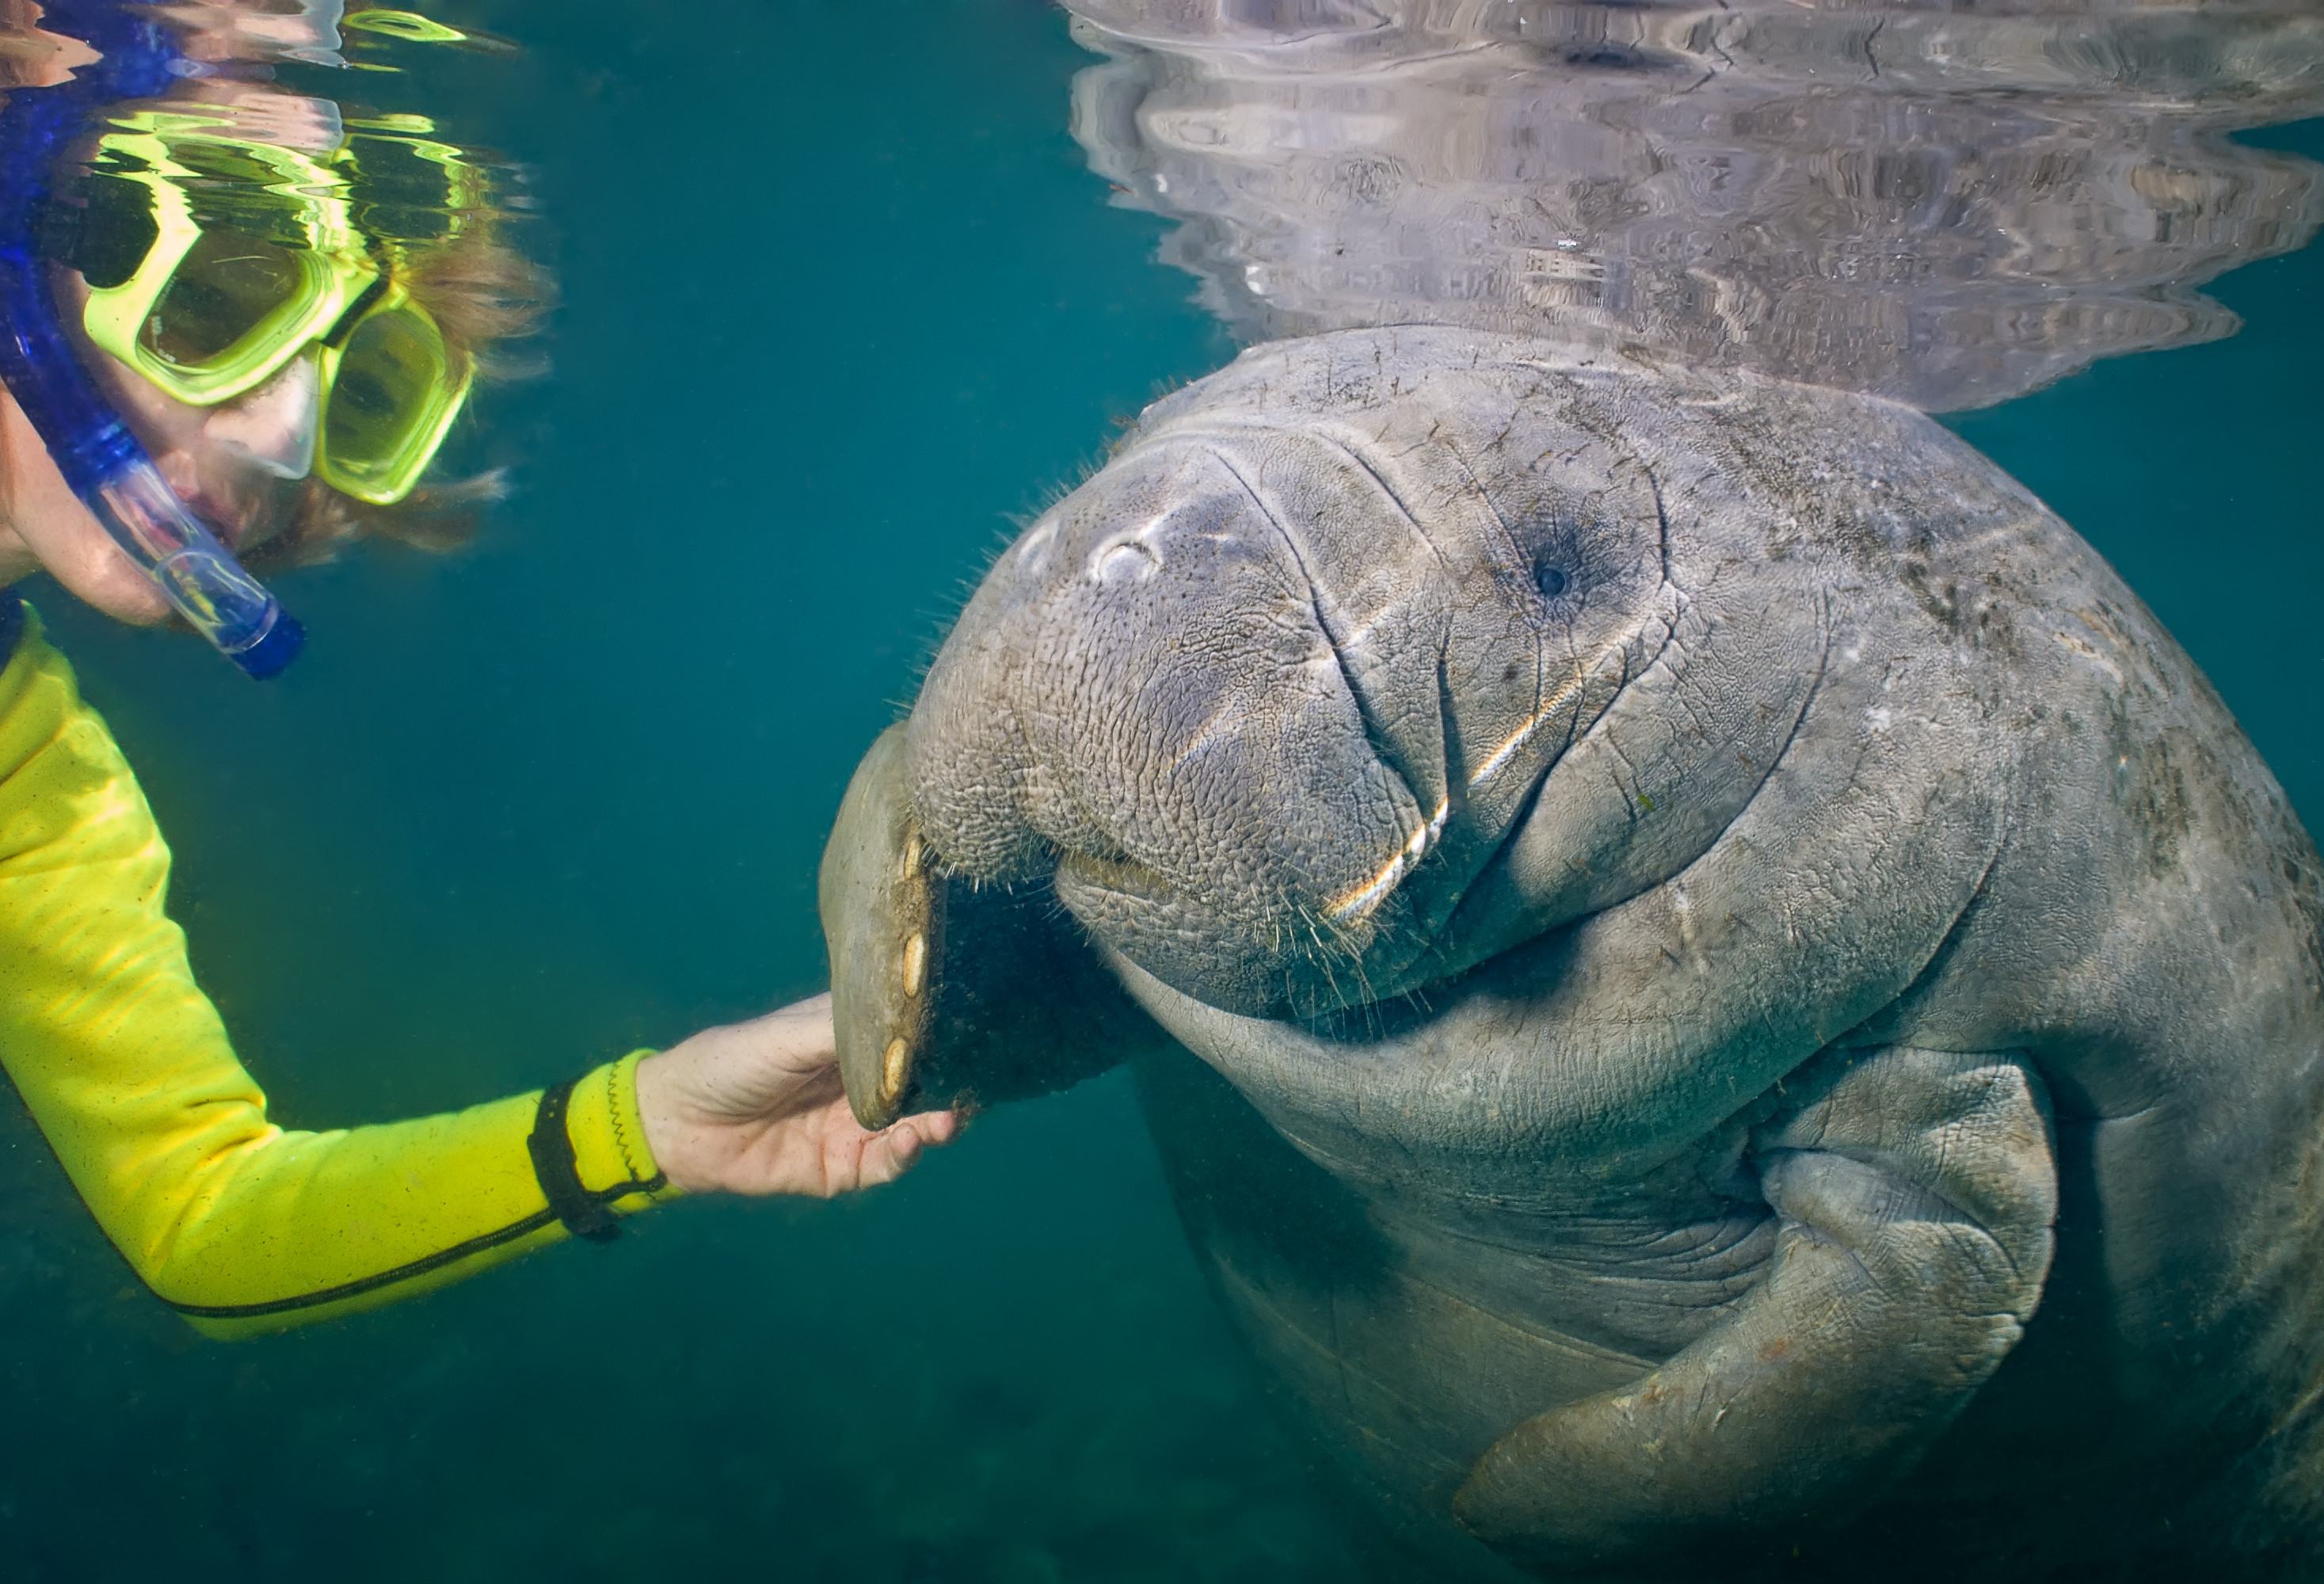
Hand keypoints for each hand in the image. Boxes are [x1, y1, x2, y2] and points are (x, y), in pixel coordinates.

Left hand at [633, 993, 960, 1197]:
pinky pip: (882, 1167)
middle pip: (920, 1087)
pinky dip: (902, 1157)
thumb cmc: (730, 1062)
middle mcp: (859, 1083)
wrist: (675, 1124)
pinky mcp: (839, 1170)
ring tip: (946, 1119)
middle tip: (972, 1087)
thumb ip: (847, 1030)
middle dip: (948, 1087)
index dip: (942, 1040)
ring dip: (933, 1124)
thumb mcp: (789, 1034)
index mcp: (850, 1041)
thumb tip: (910, 1019)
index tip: (975, 1039)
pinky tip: (909, 1142)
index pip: (908, 1039)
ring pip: (911, 1128)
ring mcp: (852, 1127)